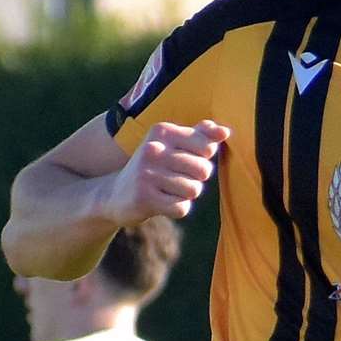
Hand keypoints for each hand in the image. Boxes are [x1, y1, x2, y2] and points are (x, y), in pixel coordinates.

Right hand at [106, 119, 229, 223]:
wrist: (115, 194)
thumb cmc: (155, 167)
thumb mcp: (173, 145)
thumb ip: (201, 135)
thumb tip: (225, 132)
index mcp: (162, 131)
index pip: (207, 147)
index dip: (204, 159)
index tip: (186, 160)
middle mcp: (153, 149)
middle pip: (204, 170)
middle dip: (196, 179)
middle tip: (176, 179)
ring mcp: (146, 174)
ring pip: (194, 190)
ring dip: (185, 195)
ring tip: (167, 190)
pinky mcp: (144, 197)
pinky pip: (181, 208)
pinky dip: (176, 209)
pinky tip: (162, 203)